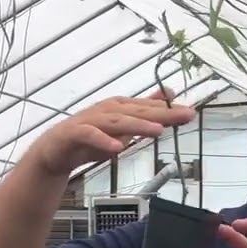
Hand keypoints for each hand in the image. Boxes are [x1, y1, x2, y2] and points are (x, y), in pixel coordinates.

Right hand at [27, 88, 195, 176]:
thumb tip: (169, 95)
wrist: (55, 151)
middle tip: (185, 116)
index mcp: (120, 107)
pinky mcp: (75, 134)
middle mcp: (107, 110)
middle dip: (162, 114)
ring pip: (117, 122)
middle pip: (138, 112)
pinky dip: (104, 141)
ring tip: (157, 131)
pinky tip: (118, 147)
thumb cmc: (91, 138)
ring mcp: (91, 121)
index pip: (149, 108)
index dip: (170, 110)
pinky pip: (91, 137)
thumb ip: (144, 112)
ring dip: (137, 126)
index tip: (191, 113)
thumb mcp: (122, 127)